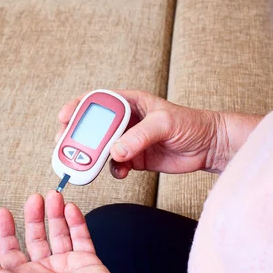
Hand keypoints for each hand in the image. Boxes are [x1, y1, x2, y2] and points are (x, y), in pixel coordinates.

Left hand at [0, 192, 127, 272]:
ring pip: (58, 233)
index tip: (4, 214)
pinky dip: (75, 222)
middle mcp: (46, 270)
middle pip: (36, 237)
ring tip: (55, 197)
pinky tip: (71, 209)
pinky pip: (80, 236)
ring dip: (55, 214)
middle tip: (35, 199)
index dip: (6, 233)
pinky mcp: (86, 260)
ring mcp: (67, 264)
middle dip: (35, 217)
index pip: (11, 252)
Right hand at [58, 90, 225, 177]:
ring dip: (93, 157)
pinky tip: (121, 172)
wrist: (209, 146)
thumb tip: (116, 152)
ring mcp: (129, 140)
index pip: (97, 101)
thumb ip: (139, 136)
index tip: (64, 117)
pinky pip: (116, 164)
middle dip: (77, 137)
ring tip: (87, 166)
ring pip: (102, 148)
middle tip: (65, 148)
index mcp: (131, 102)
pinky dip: (114, 170)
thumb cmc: (191, 124)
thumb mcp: (165, 123)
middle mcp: (126, 121)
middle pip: (93, 127)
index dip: (77, 107)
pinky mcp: (136, 158)